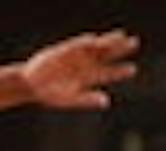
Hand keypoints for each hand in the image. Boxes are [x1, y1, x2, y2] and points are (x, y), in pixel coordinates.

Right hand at [22, 30, 138, 109]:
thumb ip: (88, 100)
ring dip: (107, 41)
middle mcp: (84, 65)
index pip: (108, 73)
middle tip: (134, 42)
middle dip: (120, 49)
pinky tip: (94, 39)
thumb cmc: (51, 95)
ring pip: (95, 47)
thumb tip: (107, 101)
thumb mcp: (71, 100)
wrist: (31, 86)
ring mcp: (75, 56)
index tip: (133, 68)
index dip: (120, 70)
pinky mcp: (63, 50)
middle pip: (105, 55)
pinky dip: (84, 42)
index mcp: (88, 79)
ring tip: (120, 35)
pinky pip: (75, 45)